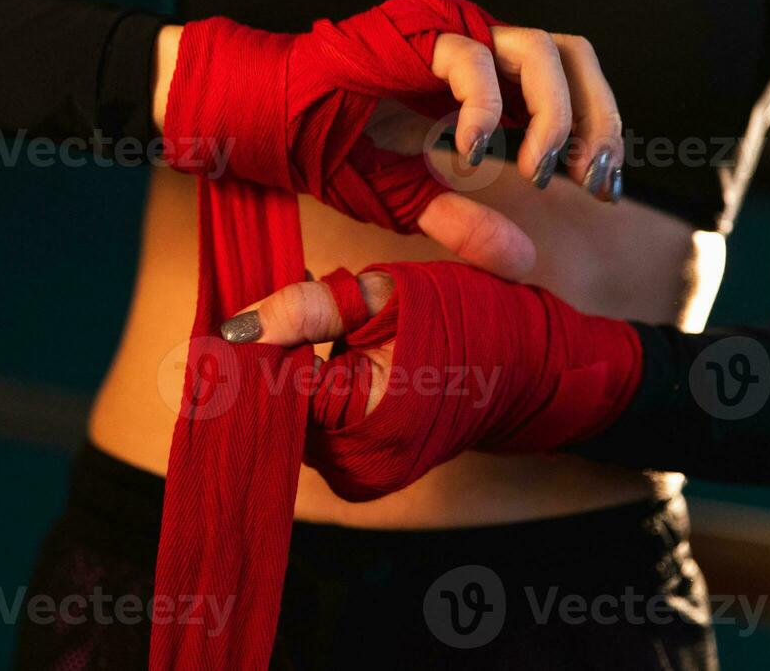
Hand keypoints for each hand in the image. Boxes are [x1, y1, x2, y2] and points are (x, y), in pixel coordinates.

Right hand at [155, 0, 625, 279]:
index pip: (567, 87)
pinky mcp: (418, 30)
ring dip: (554, 114)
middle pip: (573, 56)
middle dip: (596, 120)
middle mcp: (477, 45)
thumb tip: (524, 260)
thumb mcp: (408, 200)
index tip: (598, 189)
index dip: (597, 132)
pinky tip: (466, 154)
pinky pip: (472, 60)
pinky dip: (483, 111)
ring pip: (541, 49)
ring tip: (538, 170)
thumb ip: (466, 223)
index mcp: (484, 82)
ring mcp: (451, 31)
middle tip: (590, 179)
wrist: (266, 120)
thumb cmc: (329, 148)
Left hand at [217, 260, 643, 500]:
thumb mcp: (388, 293)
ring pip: (293, 416)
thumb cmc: (473, 322)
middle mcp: (353, 465)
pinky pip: (317, 427)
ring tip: (324, 321)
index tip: (255, 308)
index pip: (272, 386)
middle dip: (275, 355)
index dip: (260, 344)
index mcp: (361, 420)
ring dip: (295, 370)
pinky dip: (316, 388)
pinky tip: (334, 349)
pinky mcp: (364, 471)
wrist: (536, 370)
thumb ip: (308, 307)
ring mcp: (359, 475)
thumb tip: (234, 328)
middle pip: (276, 406)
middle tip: (295, 303)